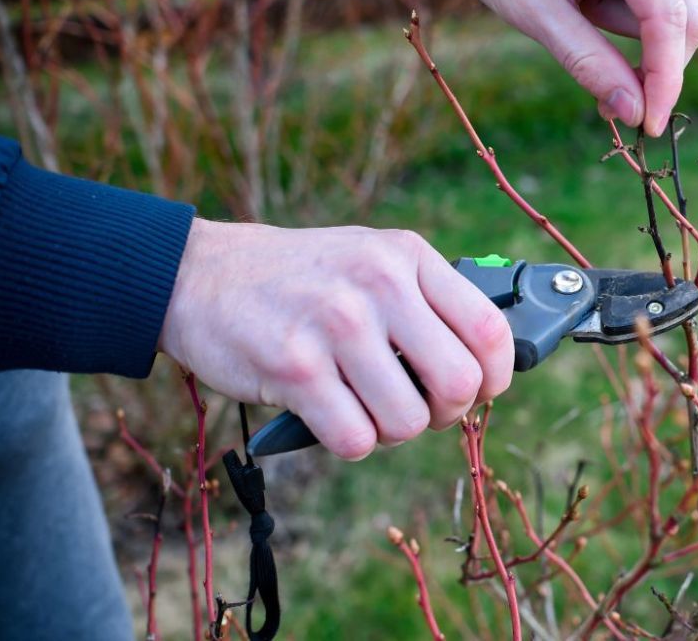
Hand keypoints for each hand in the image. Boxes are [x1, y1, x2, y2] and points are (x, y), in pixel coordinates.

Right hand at [158, 219, 513, 459]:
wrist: (201, 274)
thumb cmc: (302, 278)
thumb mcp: (373, 259)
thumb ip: (428, 299)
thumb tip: (486, 364)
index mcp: (407, 256)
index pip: (490, 328)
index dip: (496, 376)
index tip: (480, 390)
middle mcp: (379, 284)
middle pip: (459, 384)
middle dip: (447, 413)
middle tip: (419, 407)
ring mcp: (336, 325)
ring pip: (409, 422)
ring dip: (392, 431)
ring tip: (366, 407)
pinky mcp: (294, 368)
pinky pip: (356, 439)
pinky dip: (351, 441)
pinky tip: (331, 415)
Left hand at [449, 0, 697, 136]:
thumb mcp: (530, 6)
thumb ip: (585, 58)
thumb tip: (635, 112)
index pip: (666, 13)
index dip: (664, 77)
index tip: (650, 126)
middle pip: (689, 13)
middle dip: (658, 66)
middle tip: (612, 102)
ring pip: (680, 7)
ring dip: (636, 34)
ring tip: (578, 12)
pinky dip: (633, 14)